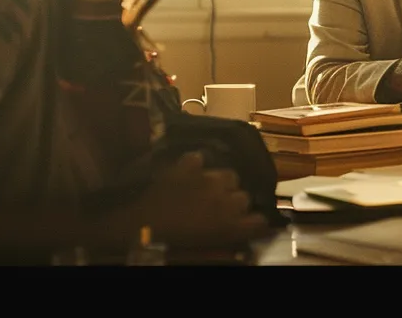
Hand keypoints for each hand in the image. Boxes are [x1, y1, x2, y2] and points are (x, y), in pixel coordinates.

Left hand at [131, 152, 269, 247]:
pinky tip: (189, 171)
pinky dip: (194, 164)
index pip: (259, 220)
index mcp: (232, 224)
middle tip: (217, 208)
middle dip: (233, 201)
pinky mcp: (188, 168)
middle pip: (244, 196)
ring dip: (220, 182)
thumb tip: (248, 227)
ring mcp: (208, 180)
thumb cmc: (176, 242)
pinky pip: (198, 159)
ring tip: (206, 188)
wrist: (142, 228)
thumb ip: (232, 233)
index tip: (244, 223)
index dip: (253, 221)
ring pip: (228, 175)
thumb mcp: (210, 243)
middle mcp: (226, 200)